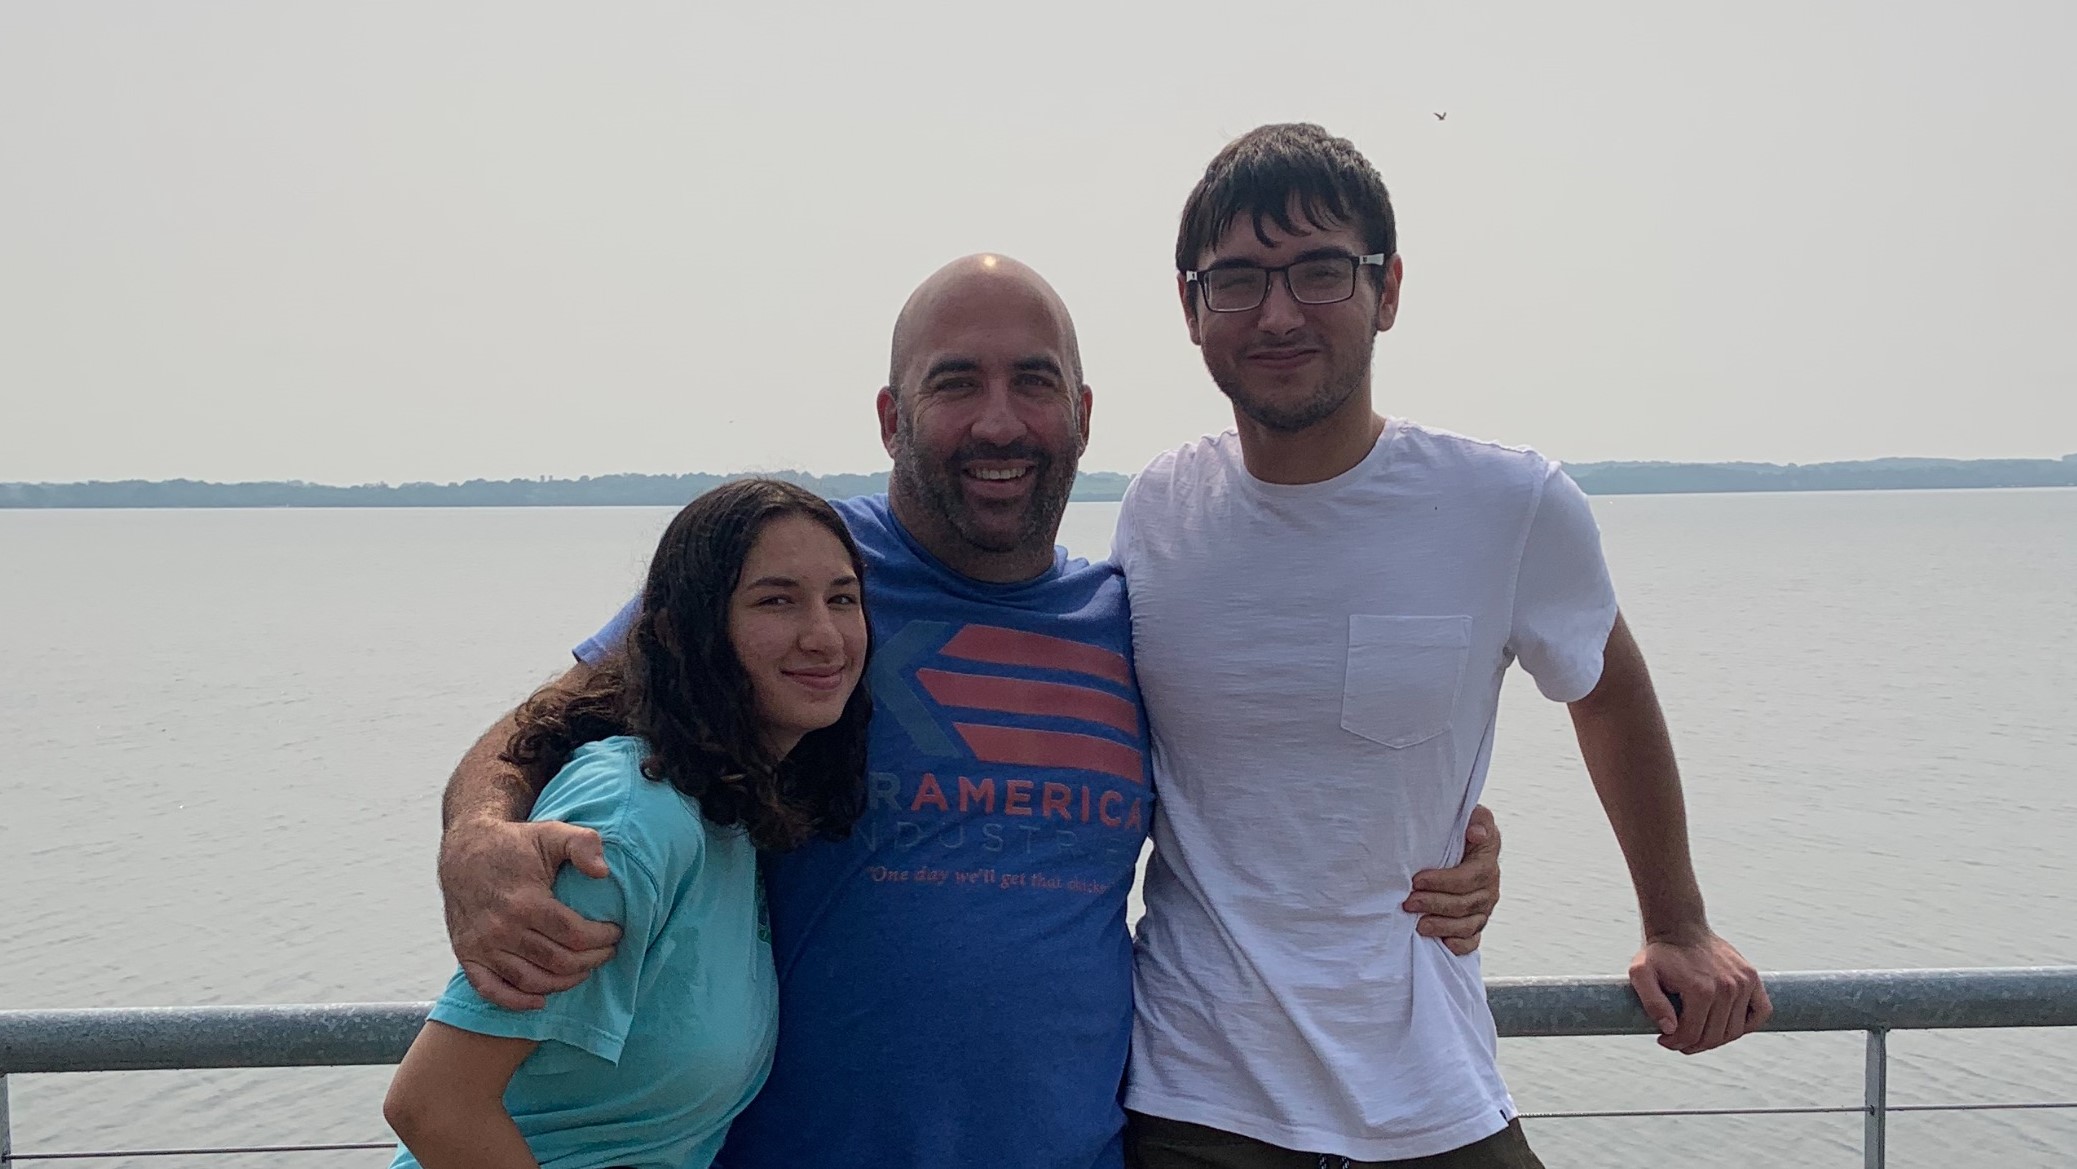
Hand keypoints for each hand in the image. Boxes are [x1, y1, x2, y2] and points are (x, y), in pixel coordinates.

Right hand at [437, 818, 622, 1009]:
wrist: (464, 851)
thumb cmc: (515, 844)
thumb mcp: (551, 833)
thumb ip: (583, 844)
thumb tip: (603, 872)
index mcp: (526, 902)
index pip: (575, 935)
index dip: (602, 938)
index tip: (616, 932)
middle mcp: (501, 929)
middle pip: (558, 962)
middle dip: (592, 960)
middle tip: (607, 952)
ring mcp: (482, 946)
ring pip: (532, 981)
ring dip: (564, 982)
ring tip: (584, 970)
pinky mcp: (467, 955)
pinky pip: (491, 991)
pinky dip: (516, 1002)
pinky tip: (540, 1001)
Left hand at [1404, 804, 1500, 955]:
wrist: (1463, 844)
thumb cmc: (1461, 828)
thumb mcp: (1472, 815)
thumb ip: (1477, 820)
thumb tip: (1475, 833)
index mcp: (1487, 862)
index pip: (1469, 877)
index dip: (1443, 881)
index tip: (1417, 880)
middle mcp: (1490, 888)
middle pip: (1465, 903)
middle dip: (1435, 904)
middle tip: (1409, 903)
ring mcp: (1484, 908)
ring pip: (1468, 924)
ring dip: (1442, 926)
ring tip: (1418, 925)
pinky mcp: (1477, 922)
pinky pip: (1473, 940)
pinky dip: (1460, 945)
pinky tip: (1444, 943)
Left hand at [1629, 930, 1770, 1053]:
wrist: (1680, 928)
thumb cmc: (1659, 954)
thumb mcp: (1641, 973)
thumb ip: (1651, 1002)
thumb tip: (1670, 1028)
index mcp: (1700, 989)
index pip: (1692, 1034)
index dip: (1676, 1043)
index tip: (1663, 1040)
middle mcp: (1727, 987)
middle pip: (1714, 1036)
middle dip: (1693, 1044)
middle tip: (1678, 1041)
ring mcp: (1743, 982)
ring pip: (1735, 1030)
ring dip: (1716, 1039)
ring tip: (1697, 1034)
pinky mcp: (1753, 977)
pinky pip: (1761, 1011)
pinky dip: (1748, 1025)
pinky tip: (1726, 1025)